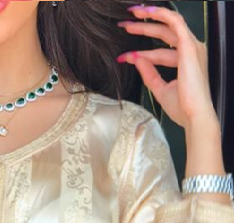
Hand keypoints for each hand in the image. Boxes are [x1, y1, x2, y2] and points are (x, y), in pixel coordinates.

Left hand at [116, 4, 218, 129]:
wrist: (194, 115)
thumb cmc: (183, 108)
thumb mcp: (160, 89)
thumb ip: (149, 74)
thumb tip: (137, 59)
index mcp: (187, 62)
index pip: (161, 53)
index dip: (142, 54)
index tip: (125, 57)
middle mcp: (191, 52)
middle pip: (164, 35)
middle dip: (143, 29)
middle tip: (125, 26)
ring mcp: (192, 47)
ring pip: (168, 26)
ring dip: (149, 21)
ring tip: (131, 17)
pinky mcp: (189, 46)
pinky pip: (175, 22)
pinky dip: (161, 15)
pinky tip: (147, 12)